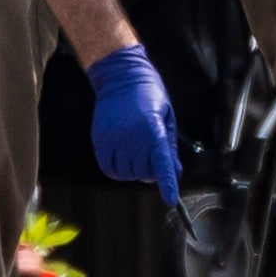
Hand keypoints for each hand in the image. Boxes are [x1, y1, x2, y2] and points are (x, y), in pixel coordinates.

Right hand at [86, 43, 180, 203]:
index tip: (170, 199)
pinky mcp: (100, 140)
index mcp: (153, 128)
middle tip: (151, 158)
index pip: (161, 163)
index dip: (167, 183)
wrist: (121, 77)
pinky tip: (122, 157)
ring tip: (136, 154)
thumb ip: (169, 146)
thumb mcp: (166, 115)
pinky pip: (108, 169)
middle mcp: (132, 136)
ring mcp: (114, 139)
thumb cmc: (149, 94)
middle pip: (144, 173)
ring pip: (126, 174)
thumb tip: (175, 171)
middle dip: (150, 171)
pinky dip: (117, 170)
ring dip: (133, 171)